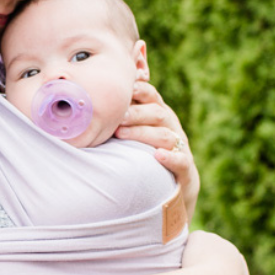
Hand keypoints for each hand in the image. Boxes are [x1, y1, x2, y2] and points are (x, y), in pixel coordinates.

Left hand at [115, 80, 198, 219]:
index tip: (122, 88)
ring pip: (165, 135)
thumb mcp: (136, 132)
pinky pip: (181, 160)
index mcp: (160, 115)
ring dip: (143, 133)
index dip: (139, 90)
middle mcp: (171, 127)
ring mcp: (179, 146)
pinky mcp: (185, 167)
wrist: (174, 185)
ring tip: (121, 134)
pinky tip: (157, 156)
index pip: (152, 96)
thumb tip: (90, 104)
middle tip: (116, 117)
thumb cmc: (145, 153)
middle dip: (136, 113)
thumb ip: (121, 119)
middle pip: (157, 114)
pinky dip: (170, 158)